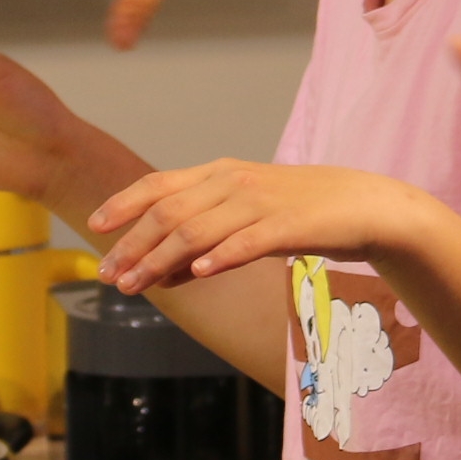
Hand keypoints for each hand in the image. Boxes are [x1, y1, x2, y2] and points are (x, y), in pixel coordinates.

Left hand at [84, 160, 442, 292]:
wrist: (365, 206)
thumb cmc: (301, 213)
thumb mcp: (246, 217)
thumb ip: (204, 237)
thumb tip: (159, 271)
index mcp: (220, 173)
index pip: (160, 184)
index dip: (124, 203)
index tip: (94, 226)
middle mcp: (234, 182)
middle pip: (169, 212)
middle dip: (132, 245)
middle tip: (108, 276)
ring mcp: (261, 202)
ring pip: (197, 231)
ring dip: (159, 259)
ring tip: (136, 286)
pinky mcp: (289, 225)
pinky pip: (246, 241)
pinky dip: (219, 256)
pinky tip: (196, 273)